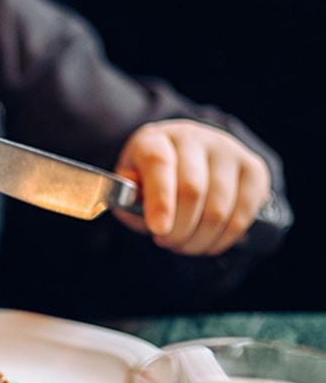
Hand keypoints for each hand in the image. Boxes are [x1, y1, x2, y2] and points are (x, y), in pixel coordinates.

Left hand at [114, 119, 270, 254]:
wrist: (187, 161)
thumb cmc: (153, 182)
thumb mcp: (131, 188)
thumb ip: (129, 197)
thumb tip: (137, 201)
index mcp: (156, 140)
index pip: (159, 164)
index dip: (160, 200)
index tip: (158, 229)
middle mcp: (195, 138)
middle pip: (192, 190)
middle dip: (178, 230)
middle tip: (166, 242)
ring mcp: (228, 151)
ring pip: (218, 209)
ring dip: (199, 240)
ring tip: (184, 244)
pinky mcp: (253, 170)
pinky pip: (241, 216)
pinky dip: (222, 239)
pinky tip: (207, 241)